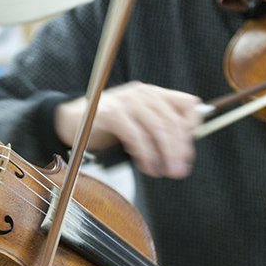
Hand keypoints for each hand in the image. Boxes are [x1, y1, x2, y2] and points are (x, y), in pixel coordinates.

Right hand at [55, 81, 200, 178]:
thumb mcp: (137, 122)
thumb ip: (157, 129)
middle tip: (179, 171)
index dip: (193, 128)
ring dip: (165, 155)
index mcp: (153, 94)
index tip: (187, 151)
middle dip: (180, 150)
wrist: (71, 121)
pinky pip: (136, 136)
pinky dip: (144, 154)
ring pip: (158, 129)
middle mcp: (142, 94)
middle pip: (173, 122)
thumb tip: (181, 151)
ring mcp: (126, 102)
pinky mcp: (111, 114)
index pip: (187, 105)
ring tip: (165, 171)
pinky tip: (146, 166)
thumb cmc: (106, 126)